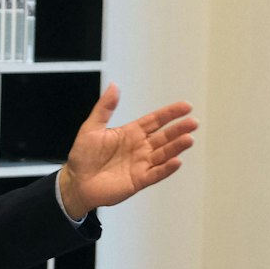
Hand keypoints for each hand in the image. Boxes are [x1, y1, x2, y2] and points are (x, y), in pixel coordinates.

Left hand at [55, 84, 196, 219]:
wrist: (76, 182)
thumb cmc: (83, 156)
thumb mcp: (91, 127)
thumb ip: (105, 108)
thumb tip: (114, 86)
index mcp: (131, 133)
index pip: (155, 121)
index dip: (170, 114)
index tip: (186, 107)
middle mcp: (140, 148)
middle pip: (164, 137)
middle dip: (178, 129)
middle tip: (193, 123)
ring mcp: (141, 164)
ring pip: (163, 154)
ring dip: (176, 147)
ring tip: (188, 139)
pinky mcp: (138, 180)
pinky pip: (155, 173)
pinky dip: (166, 168)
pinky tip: (176, 161)